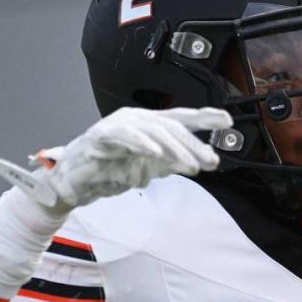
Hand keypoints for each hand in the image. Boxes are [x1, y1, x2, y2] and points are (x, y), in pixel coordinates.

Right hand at [0, 106, 231, 211]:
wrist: (74, 184)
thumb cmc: (109, 171)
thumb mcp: (150, 168)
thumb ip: (174, 163)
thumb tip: (204, 162)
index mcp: (149, 125)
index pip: (181, 118)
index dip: (204, 117)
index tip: (227, 119)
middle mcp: (136, 119)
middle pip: (171, 126)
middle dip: (193, 144)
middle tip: (209, 162)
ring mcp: (117, 125)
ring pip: (153, 131)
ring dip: (175, 149)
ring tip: (190, 165)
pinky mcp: (100, 137)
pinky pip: (124, 136)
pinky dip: (142, 143)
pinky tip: (156, 153)